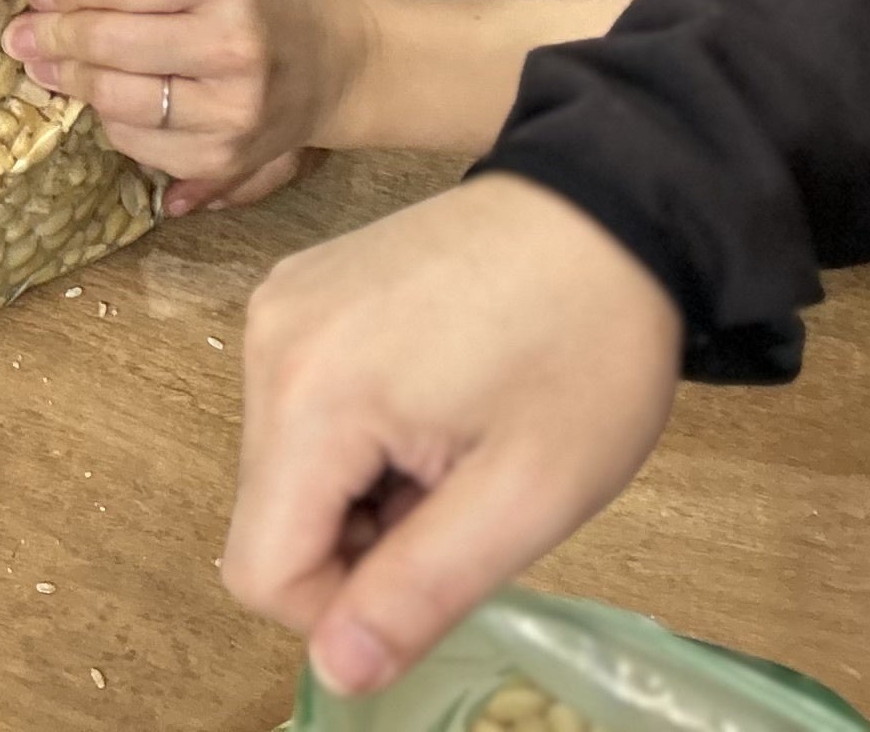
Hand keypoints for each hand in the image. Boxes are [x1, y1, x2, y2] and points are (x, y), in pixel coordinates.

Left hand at [9, 0, 357, 213]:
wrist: (335, 64)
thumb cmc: (260, 2)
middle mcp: (231, 46)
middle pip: (106, 42)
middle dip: (50, 37)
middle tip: (19, 34)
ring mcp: (228, 111)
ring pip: (113, 98)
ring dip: (68, 81)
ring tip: (45, 66)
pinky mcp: (222, 158)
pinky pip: (136, 142)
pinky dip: (110, 119)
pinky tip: (104, 99)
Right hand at [222, 175, 683, 696]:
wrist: (609, 198)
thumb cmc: (586, 348)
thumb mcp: (528, 494)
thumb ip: (421, 592)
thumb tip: (335, 671)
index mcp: (311, 394)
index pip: (260, 571)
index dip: (345, 607)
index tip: (438, 564)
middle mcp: (267, 341)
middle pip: (270, 516)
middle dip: (361, 541)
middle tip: (465, 495)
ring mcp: (278, 303)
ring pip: (285, 465)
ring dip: (364, 490)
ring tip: (457, 439)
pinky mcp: (299, 285)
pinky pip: (299, 403)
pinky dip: (358, 434)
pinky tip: (435, 396)